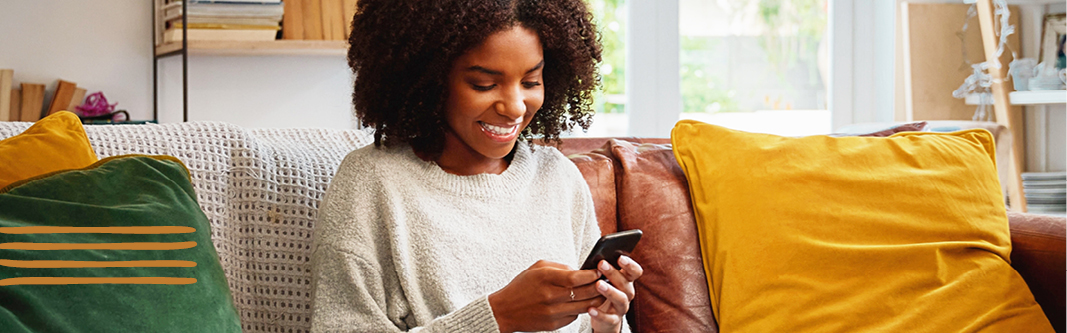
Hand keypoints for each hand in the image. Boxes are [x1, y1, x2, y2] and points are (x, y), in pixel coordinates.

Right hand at [488, 260, 605, 332]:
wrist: (505, 311)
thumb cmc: (521, 287)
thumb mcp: (536, 269)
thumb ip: (559, 267)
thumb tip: (579, 270)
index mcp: (545, 278)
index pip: (576, 277)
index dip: (591, 274)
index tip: (598, 271)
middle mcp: (550, 296)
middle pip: (584, 292)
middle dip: (598, 285)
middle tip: (604, 281)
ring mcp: (552, 312)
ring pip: (584, 306)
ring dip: (595, 299)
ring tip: (600, 292)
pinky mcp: (554, 324)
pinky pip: (575, 316)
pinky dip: (581, 309)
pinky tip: (582, 303)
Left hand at [589, 255, 642, 332]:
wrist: (604, 317)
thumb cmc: (603, 293)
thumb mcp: (605, 279)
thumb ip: (603, 268)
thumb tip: (597, 251)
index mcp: (626, 281)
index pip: (635, 272)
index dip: (630, 264)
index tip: (620, 257)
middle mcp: (627, 293)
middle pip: (625, 283)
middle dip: (614, 273)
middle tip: (601, 264)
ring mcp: (621, 307)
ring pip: (620, 299)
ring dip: (610, 291)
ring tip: (598, 285)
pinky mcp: (613, 320)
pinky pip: (609, 318)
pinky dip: (600, 315)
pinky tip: (590, 309)